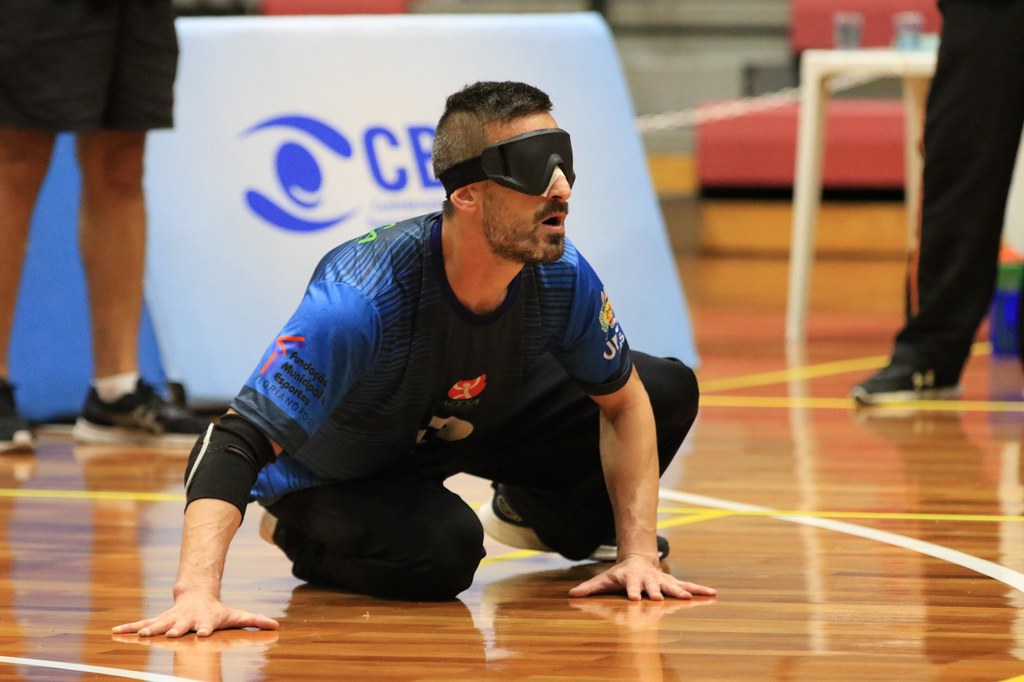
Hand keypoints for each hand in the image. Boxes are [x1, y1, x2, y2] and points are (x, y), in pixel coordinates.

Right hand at [111, 591, 279, 637]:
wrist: (197, 595)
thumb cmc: (218, 611)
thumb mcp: (237, 614)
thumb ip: (255, 621)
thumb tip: (276, 626)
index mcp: (204, 620)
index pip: (205, 625)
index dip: (204, 629)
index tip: (202, 634)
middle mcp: (185, 619)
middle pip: (180, 625)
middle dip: (175, 630)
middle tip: (170, 634)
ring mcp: (170, 619)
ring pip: (158, 624)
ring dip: (149, 629)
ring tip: (140, 634)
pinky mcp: (159, 620)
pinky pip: (141, 624)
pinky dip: (129, 628)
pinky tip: (115, 632)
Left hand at [567, 555, 716, 601]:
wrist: (636, 559)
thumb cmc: (618, 574)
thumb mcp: (603, 580)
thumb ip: (589, 588)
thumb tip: (571, 595)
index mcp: (632, 579)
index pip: (632, 586)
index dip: (633, 591)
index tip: (635, 598)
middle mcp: (649, 579)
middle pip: (654, 586)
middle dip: (658, 592)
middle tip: (661, 599)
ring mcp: (662, 580)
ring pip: (674, 586)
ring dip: (682, 591)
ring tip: (691, 597)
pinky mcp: (672, 582)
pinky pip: (688, 586)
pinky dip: (700, 590)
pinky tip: (713, 593)